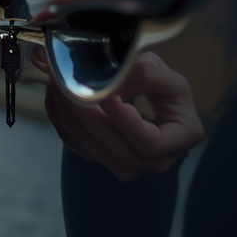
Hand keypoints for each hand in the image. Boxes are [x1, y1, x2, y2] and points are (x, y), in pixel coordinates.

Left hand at [38, 50, 202, 180]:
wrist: (148, 94)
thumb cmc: (160, 84)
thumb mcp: (160, 71)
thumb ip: (142, 74)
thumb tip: (109, 87)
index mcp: (181, 138)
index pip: (150, 142)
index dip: (126, 122)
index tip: (109, 95)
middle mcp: (156, 161)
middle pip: (117, 151)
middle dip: (89, 119)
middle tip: (70, 87)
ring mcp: (127, 165)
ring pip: (92, 151)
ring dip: (70, 118)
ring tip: (58, 87)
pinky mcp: (101, 158)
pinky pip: (76, 145)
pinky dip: (62, 121)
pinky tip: (55, 97)